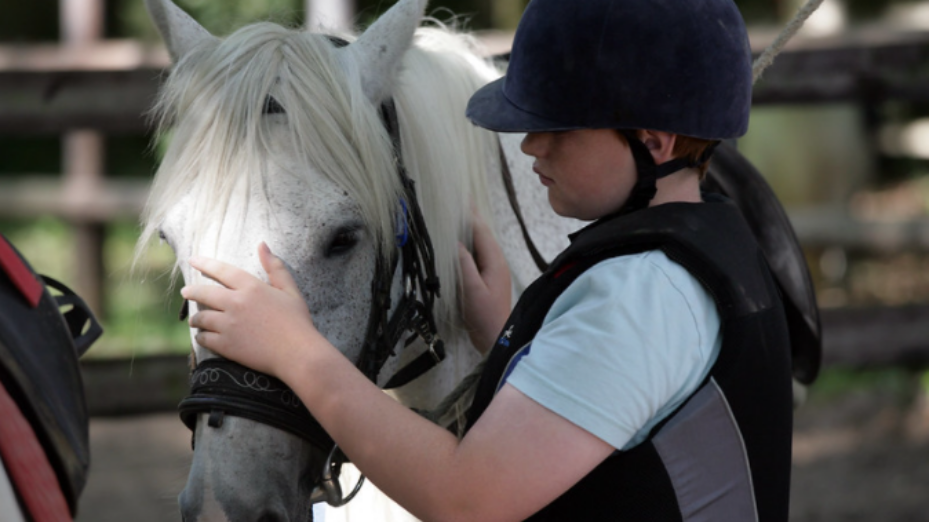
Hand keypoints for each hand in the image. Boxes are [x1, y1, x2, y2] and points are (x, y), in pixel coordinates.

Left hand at [181, 242, 322, 376]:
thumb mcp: (290, 290)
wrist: (297, 354)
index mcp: (252, 288)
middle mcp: (236, 303)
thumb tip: (262, 244)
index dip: (205, 263)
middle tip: (186, 292)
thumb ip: (275, 267)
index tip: (192, 260)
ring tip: (195, 320)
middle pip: (204, 293)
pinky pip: (204, 338)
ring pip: (201, 318)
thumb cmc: (297, 322)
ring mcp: (229, 325)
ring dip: (196, 318)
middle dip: (191, 292)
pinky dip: (201, 336)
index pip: (222, 271)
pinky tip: (203, 336)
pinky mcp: (226, 345)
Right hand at [458, 210, 510, 354]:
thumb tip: (455, 240)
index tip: (458, 196)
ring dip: (466, 227)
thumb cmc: (485, 316)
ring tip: (453, 211)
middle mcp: (494, 260)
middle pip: (480, 232)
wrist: (495, 338)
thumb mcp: (472, 290)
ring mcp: (490, 268)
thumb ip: (464, 264)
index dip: (468, 212)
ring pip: (477, 241)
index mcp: (494, 260)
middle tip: (455, 197)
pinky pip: (474, 253)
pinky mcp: (484, 277)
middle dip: (468, 215)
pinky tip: (456, 240)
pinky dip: (465, 242)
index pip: (480, 229)